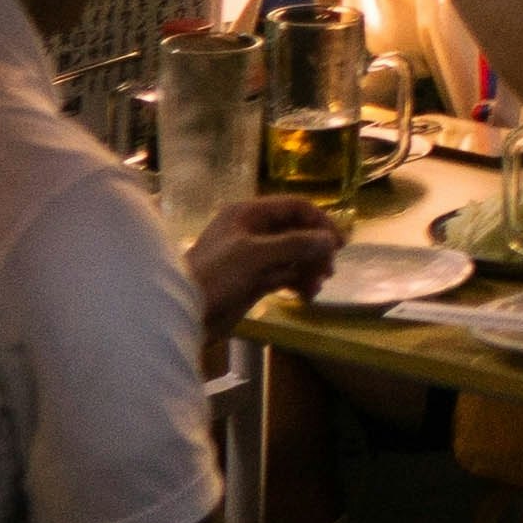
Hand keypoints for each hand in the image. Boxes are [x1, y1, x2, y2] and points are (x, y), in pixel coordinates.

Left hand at [183, 194, 344, 319]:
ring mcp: (254, 256)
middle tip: (328, 271)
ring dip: (308, 268)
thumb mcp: (255, 256)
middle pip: (297, 231)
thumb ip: (294, 244)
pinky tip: (305, 296)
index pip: (295, 207)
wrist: (184, 315)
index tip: (338, 245)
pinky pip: (284, 274)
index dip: (319, 222)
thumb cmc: (215, 276)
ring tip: (315, 288)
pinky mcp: (253, 279)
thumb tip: (329, 240)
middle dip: (315, 250)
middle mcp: (253, 230)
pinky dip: (297, 282)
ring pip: (293, 255)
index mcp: (249, 214)